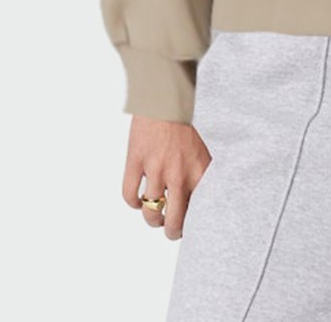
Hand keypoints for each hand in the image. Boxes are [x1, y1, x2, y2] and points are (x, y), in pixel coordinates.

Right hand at [121, 115, 211, 239]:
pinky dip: (133, 203)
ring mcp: (155, 168)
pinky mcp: (136, 162)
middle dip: (172, 231)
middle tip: (171, 231)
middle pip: (174, 220)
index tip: (192, 224)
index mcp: (198, 169)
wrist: (165, 97)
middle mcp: (178, 172)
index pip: (199, 208)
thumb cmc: (184, 123)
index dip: (195, 222)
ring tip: (155, 217)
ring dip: (152, 219)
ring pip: (151, 212)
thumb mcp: (201, 149)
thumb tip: (198, 199)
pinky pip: (129, 195)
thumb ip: (200, 173)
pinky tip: (137, 200)